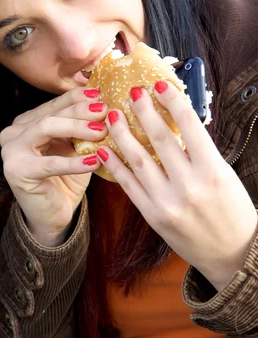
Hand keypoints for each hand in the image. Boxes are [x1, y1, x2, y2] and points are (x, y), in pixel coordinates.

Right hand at [0, 88, 106, 244]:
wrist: (53, 216)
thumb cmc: (66, 180)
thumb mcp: (75, 148)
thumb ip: (81, 127)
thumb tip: (105, 105)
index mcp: (26, 122)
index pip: (54, 104)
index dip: (77, 97)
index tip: (101, 94)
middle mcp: (13, 133)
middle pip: (51, 114)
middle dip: (80, 111)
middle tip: (105, 112)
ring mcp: (10, 151)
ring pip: (46, 128)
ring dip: (76, 128)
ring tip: (101, 132)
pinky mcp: (17, 171)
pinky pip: (50, 163)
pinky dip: (74, 162)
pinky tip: (94, 161)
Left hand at [95, 81, 257, 290]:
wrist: (232, 254)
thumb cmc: (234, 211)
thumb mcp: (225, 176)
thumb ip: (200, 153)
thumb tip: (176, 122)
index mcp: (213, 170)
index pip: (189, 126)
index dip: (172, 101)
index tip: (160, 84)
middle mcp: (189, 185)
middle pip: (160, 138)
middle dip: (143, 111)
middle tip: (132, 92)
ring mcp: (167, 202)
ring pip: (138, 159)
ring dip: (122, 134)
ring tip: (112, 115)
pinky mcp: (152, 216)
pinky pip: (128, 185)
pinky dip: (115, 165)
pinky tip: (104, 149)